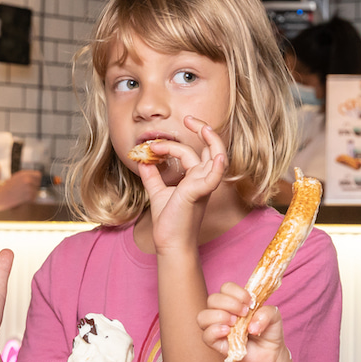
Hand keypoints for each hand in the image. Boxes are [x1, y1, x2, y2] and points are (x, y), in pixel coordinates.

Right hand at [0, 170, 41, 207]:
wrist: (1, 197)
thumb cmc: (7, 189)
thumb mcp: (16, 178)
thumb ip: (26, 177)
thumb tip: (38, 177)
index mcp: (24, 174)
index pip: (38, 175)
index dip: (36, 179)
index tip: (32, 183)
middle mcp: (27, 179)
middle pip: (38, 183)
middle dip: (34, 187)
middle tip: (24, 191)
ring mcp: (29, 187)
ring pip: (36, 192)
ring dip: (31, 194)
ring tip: (20, 195)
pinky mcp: (29, 195)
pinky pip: (34, 198)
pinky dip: (28, 200)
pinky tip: (21, 199)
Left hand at [138, 116, 226, 249]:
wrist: (170, 243)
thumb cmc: (169, 222)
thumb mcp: (158, 193)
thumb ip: (153, 176)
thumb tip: (142, 161)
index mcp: (196, 179)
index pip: (189, 153)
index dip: (170, 146)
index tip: (151, 147)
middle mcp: (203, 179)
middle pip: (212, 148)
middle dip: (203, 129)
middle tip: (188, 118)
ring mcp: (203, 185)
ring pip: (215, 156)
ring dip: (210, 139)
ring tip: (197, 125)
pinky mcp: (199, 193)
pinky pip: (214, 176)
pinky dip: (218, 165)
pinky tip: (217, 156)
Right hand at [198, 282, 287, 361]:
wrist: (271, 354)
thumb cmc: (269, 332)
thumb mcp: (275, 317)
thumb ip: (267, 313)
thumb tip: (251, 325)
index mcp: (235, 302)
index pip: (226, 288)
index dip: (237, 292)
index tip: (251, 303)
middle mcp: (223, 313)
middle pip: (213, 299)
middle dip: (230, 303)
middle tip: (244, 313)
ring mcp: (218, 328)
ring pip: (203, 316)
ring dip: (219, 316)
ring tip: (235, 323)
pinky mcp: (217, 344)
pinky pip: (206, 335)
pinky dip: (215, 330)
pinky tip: (228, 332)